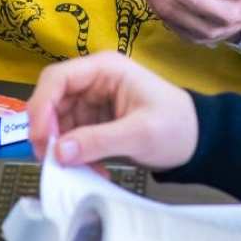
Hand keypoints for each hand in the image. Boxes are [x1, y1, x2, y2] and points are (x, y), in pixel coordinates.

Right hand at [26, 52, 198, 170]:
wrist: (198, 140)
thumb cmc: (175, 126)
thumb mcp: (139, 134)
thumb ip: (98, 141)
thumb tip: (58, 153)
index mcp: (104, 69)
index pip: (57, 78)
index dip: (42, 107)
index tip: (42, 140)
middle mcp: (93, 81)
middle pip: (52, 100)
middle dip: (48, 131)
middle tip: (52, 162)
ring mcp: (92, 101)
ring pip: (57, 122)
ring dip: (62, 148)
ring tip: (79, 171)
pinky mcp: (94, 122)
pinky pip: (70, 137)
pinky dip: (74, 155)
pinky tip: (92, 170)